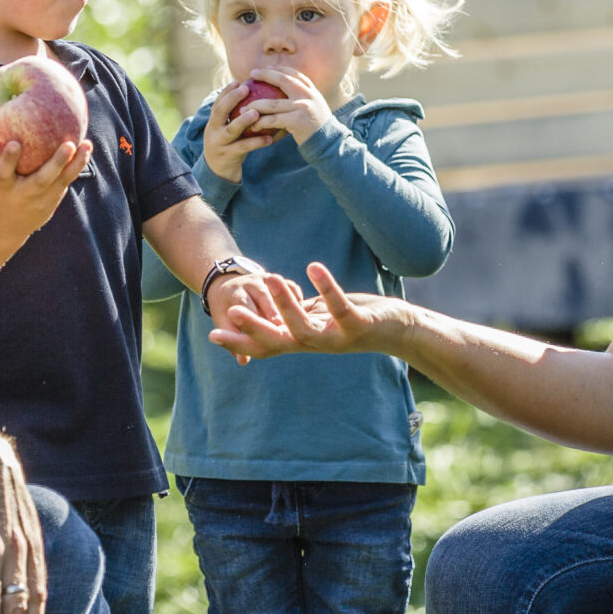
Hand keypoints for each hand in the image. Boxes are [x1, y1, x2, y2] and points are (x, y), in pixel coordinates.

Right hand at [0, 134, 89, 235]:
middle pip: (42, 179)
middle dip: (56, 162)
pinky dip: (76, 166)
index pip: (4, 172)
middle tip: (69, 144)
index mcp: (3, 187)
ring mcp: (41, 200)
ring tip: (87, 144)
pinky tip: (86, 148)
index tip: (14, 144)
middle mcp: (24, 194)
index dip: (9, 159)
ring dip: (76, 164)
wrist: (4, 229)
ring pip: (61, 181)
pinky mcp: (53, 201)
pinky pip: (66, 181)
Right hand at [202, 81, 280, 180]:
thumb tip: (256, 95)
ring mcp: (220, 144)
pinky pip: (244, 147)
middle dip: (231, 99)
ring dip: (243, 120)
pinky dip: (257, 142)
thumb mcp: (228, 129)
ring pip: (231, 130)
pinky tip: (270, 138)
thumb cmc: (229, 145)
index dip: (226, 92)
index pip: (217, 103)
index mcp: (213, 122)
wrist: (218, 172)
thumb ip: (236, 115)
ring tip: (256, 112)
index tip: (238, 81)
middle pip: (219, 112)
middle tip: (246, 89)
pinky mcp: (229, 156)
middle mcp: (213, 131)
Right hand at [208, 261, 392, 359]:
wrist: (398, 329)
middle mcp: (317, 344)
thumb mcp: (320, 318)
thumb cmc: (355, 319)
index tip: (214, 333)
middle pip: (279, 342)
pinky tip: (313, 268)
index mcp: (303, 341)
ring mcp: (338, 338)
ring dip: (286, 304)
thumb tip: (271, 311)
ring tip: (270, 277)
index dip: (241, 341)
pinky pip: (339, 309)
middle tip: (233, 312)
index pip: (266, 345)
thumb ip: (296, 315)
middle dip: (255, 329)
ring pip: (305, 328)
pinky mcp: (358, 326)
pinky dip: (326, 288)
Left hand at [238, 68, 333, 145]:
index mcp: (311, 90)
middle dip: (265, 75)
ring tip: (243, 108)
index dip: (277, 69)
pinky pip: (273, 120)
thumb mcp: (313, 107)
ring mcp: (302, 107)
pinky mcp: (297, 121)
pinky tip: (252, 126)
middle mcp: (308, 95)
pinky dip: (261, 122)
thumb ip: (302, 97)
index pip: (293, 73)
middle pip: (282, 80)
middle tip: (251, 76)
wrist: (328, 143)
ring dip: (255, 105)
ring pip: (272, 103)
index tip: (264, 68)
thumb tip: (283, 89)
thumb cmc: (316, 126)